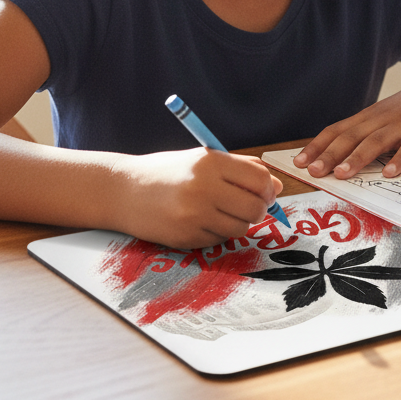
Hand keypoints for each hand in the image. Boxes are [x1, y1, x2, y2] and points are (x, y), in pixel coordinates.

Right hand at [119, 148, 282, 249]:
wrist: (123, 191)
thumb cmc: (168, 172)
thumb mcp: (203, 158)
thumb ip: (242, 168)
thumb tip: (276, 186)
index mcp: (210, 162)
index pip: (259, 179)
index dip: (268, 189)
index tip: (266, 192)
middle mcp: (203, 188)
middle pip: (255, 208)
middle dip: (258, 209)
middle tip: (248, 205)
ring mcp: (193, 216)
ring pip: (240, 228)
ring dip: (237, 222)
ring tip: (219, 211)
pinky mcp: (185, 238)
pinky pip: (219, 241)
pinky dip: (217, 233)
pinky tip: (200, 220)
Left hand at [293, 69, 400, 179]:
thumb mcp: (386, 117)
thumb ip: (366, 135)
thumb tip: (339, 157)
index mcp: (370, 118)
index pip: (337, 130)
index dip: (318, 146)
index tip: (298, 162)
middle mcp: (382, 120)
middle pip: (352, 137)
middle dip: (330, 154)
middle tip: (312, 172)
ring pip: (377, 141)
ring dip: (358, 158)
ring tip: (342, 174)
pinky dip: (400, 160)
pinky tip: (390, 173)